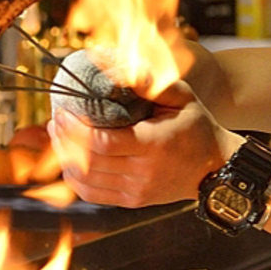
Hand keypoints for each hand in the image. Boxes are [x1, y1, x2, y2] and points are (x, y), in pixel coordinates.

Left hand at [48, 81, 242, 207]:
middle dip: (63, 141)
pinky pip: (93, 195)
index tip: (62, 112)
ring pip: (85, 181)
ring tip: (59, 139)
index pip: (101, 143)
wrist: (214, 167)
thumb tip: (114, 68)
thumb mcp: (181, 97)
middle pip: (87, 162)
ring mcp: (136, 191)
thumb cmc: (197, 128)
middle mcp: (142, 173)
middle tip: (55, 121)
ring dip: (65, 159)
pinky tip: (70, 162)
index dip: (74, 129)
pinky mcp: (132, 201)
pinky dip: (75, 180)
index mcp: (153, 146)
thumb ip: (149, 83)